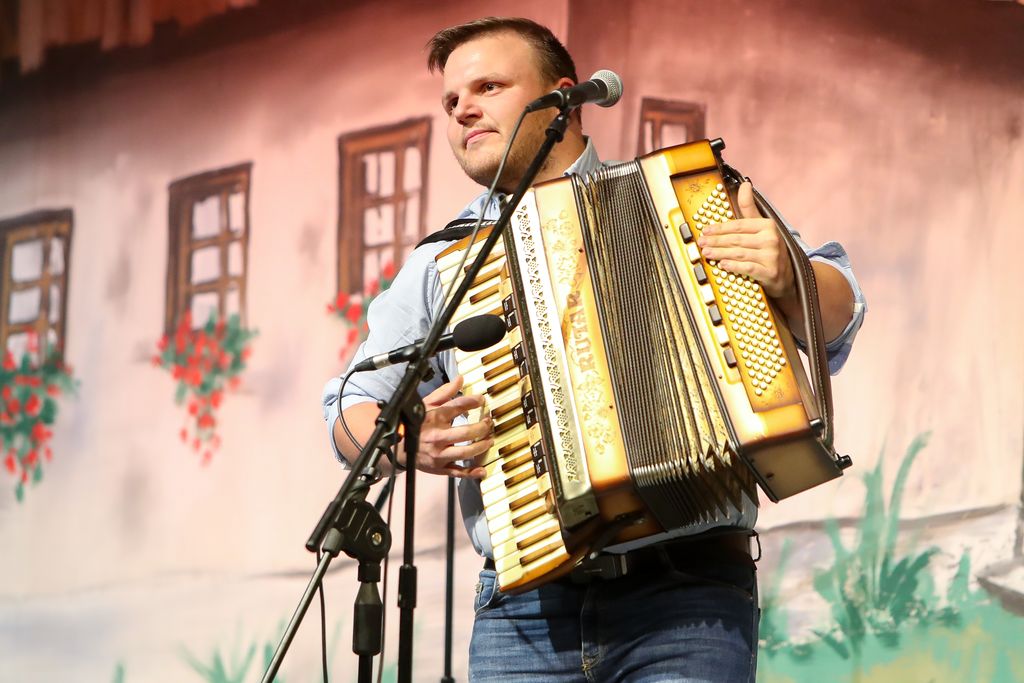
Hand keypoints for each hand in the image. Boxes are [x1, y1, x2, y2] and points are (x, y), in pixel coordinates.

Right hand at [407, 375, 491, 478]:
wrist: (398, 447)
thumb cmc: (415, 424)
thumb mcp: (427, 404)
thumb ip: (445, 392)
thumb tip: (460, 379)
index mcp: (434, 418)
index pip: (457, 407)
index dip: (473, 402)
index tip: (482, 400)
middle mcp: (437, 437)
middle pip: (466, 432)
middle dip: (482, 427)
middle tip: (489, 423)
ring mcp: (439, 454)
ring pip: (465, 452)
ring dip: (481, 446)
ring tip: (489, 440)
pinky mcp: (439, 468)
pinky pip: (457, 472)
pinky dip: (471, 473)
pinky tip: (482, 470)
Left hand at [697, 181, 794, 300]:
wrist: (787, 274)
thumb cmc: (769, 248)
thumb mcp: (762, 226)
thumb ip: (749, 207)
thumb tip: (745, 184)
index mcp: (767, 225)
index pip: (738, 225)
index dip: (720, 228)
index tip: (705, 230)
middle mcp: (770, 239)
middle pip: (736, 239)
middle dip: (716, 241)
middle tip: (701, 243)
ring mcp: (771, 256)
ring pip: (739, 253)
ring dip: (720, 253)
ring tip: (706, 253)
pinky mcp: (770, 272)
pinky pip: (748, 268)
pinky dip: (734, 266)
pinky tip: (722, 265)